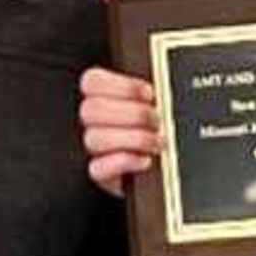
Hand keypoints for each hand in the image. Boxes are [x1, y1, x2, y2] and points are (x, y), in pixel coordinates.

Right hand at [79, 66, 163, 196]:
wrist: (164, 171)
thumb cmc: (156, 132)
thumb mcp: (153, 106)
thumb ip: (150, 95)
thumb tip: (159, 91)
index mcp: (102, 97)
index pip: (92, 81)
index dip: (122, 85)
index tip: (149, 93)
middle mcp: (94, 122)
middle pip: (92, 109)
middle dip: (132, 113)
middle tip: (157, 120)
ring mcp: (94, 149)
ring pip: (94, 138)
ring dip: (133, 138)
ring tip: (157, 142)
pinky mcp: (100, 174)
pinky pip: (98, 168)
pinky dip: (124, 162)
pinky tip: (145, 160)